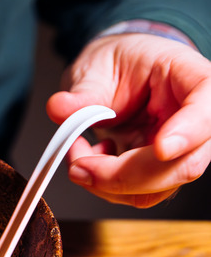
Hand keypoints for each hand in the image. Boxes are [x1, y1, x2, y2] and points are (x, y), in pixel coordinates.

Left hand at [46, 33, 210, 207]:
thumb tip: (60, 107)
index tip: (162, 148)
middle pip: (184, 165)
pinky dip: (102, 185)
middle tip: (80, 165)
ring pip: (157, 189)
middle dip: (125, 175)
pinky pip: (135, 193)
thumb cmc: (121, 62)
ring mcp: (179, 152)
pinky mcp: (157, 172)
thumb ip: (84, 89)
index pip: (208, 110)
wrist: (116, 74)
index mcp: (194, 80)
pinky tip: (90, 158)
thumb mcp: (99, 64)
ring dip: (106, 183)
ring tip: (79, 152)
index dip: (188, 132)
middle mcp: (196, 122)